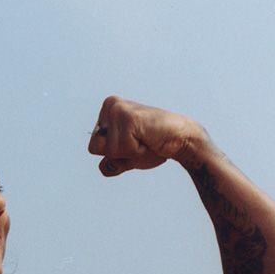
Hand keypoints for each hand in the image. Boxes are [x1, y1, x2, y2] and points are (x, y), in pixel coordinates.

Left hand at [86, 97, 205, 177]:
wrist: (180, 140)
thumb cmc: (154, 146)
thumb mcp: (126, 157)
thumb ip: (112, 163)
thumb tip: (104, 167)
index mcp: (106, 112)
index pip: (93, 147)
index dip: (114, 154)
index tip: (132, 143)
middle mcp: (110, 106)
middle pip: (95, 148)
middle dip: (118, 154)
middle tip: (138, 142)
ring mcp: (118, 110)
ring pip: (109, 150)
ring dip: (130, 152)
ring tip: (144, 139)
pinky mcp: (128, 117)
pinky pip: (123, 149)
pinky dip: (137, 151)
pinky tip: (148, 138)